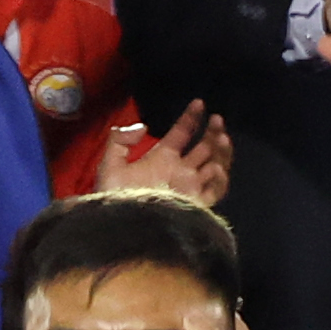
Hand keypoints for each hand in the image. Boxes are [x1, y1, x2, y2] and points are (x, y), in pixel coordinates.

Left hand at [97, 104, 232, 204]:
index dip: (191, 117)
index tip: (199, 103)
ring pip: (215, 165)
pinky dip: (219, 178)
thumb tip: (144, 127)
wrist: (121, 226)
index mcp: (162, 158)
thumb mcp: (109, 164)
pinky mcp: (196, 204)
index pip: (182, 133)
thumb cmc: (114, 198)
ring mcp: (190, 187)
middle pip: (205, 147)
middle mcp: (180, 171)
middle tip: (217, 119)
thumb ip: (120, 140)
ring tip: (221, 137)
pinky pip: (216, 191)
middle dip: (213, 131)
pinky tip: (214, 167)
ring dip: (221, 151)